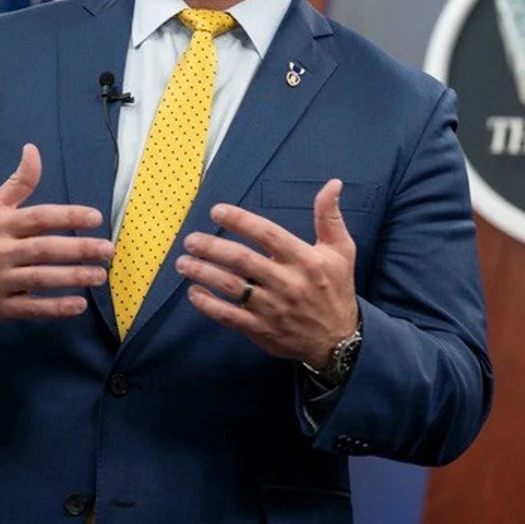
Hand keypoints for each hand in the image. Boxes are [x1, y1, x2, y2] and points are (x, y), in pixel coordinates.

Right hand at [0, 143, 112, 325]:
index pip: (38, 217)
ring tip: (100, 276)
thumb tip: (33, 149)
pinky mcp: (0, 307)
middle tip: (107, 250)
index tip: (95, 217)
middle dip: (78, 250)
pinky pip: (31, 308)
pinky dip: (55, 308)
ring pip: (40, 279)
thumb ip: (18, 183)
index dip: (68, 216)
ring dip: (73, 278)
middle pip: (44, 249)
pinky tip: (79, 305)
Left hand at [176, 179, 358, 368]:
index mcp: (305, 260)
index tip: (217, 211)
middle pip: (242, 260)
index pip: (268, 235)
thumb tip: (333, 184)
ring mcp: (272, 309)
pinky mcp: (262, 330)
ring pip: (231, 287)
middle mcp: (287, 283)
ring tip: (183, 263)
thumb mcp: (341, 251)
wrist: (338, 339)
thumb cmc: (335, 288)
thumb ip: (329, 217)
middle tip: (191, 240)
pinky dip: (208, 304)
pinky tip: (194, 292)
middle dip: (212, 247)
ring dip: (203, 273)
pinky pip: (228, 316)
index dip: (241, 221)